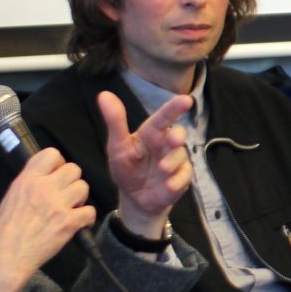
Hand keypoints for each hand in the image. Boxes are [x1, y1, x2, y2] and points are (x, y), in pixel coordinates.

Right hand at [0, 147, 95, 291]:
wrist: (5, 257)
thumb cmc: (4, 232)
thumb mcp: (11, 198)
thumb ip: (30, 185)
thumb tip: (46, 179)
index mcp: (27, 180)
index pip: (51, 154)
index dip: (59, 163)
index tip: (57, 174)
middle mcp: (43, 188)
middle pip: (74, 169)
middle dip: (73, 181)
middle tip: (66, 195)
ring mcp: (57, 205)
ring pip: (84, 187)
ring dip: (81, 199)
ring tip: (71, 210)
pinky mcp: (68, 223)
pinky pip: (90, 211)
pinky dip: (87, 219)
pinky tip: (78, 224)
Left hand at [99, 90, 191, 236]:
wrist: (134, 197)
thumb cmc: (126, 168)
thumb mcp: (117, 146)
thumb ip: (114, 122)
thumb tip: (104, 94)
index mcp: (151, 133)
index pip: (163, 118)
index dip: (174, 108)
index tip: (186, 100)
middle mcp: (166, 144)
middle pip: (179, 133)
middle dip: (178, 136)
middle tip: (174, 140)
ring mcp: (176, 160)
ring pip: (181, 155)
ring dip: (173, 162)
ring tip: (162, 169)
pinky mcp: (182, 177)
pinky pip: (185, 176)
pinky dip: (177, 181)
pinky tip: (169, 185)